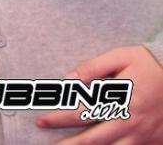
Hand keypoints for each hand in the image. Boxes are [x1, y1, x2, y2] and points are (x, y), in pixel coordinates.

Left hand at [36, 45, 162, 143]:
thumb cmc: (149, 64)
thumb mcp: (121, 57)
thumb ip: (93, 67)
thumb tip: (68, 78)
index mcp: (120, 102)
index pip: (81, 114)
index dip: (58, 119)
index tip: (41, 121)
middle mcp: (130, 123)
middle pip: (92, 141)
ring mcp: (143, 136)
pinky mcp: (153, 142)